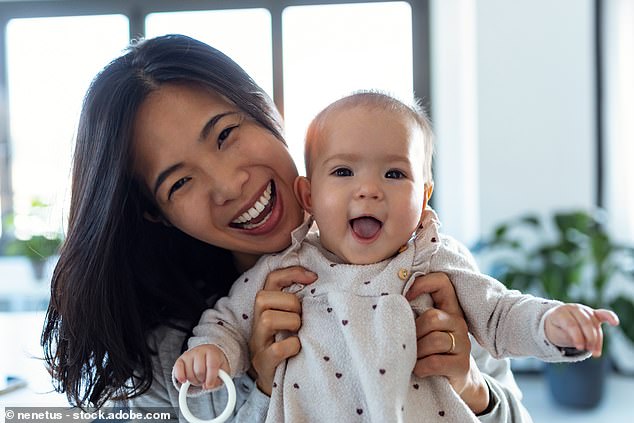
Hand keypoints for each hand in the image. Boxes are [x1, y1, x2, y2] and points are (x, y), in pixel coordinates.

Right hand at [174, 344, 228, 389]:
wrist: (208, 353)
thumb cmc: (216, 363)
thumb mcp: (223, 370)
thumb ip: (220, 379)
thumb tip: (207, 386)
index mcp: (212, 352)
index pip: (211, 365)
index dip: (211, 378)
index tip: (210, 385)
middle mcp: (200, 351)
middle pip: (199, 371)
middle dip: (202, 380)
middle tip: (205, 379)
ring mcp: (189, 354)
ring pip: (189, 374)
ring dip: (194, 381)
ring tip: (199, 377)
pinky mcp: (180, 360)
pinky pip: (177, 371)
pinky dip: (180, 378)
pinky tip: (185, 380)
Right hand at [248, 266, 317, 395]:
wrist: (277, 380)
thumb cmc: (289, 344)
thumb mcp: (292, 319)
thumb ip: (298, 302)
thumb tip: (317, 281)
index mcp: (266, 309)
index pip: (271, 279)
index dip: (291, 273)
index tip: (313, 278)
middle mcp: (258, 323)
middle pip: (263, 297)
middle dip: (290, 303)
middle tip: (302, 317)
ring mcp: (258, 343)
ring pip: (267, 319)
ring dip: (291, 322)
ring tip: (299, 332)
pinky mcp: (264, 363)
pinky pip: (277, 349)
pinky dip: (292, 347)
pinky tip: (298, 349)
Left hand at [405, 272, 488, 414]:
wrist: (450, 382)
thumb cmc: (428, 350)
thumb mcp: (422, 329)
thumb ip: (413, 314)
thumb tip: (386, 301)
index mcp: (448, 308)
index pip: (442, 282)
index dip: (423, 284)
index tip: (405, 297)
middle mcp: (459, 322)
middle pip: (433, 317)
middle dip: (415, 333)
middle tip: (408, 344)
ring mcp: (463, 344)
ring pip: (434, 340)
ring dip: (416, 352)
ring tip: (412, 358)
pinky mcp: (462, 365)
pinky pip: (434, 362)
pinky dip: (420, 367)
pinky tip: (418, 369)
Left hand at [544, 303, 618, 356]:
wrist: (556, 322)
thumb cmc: (557, 330)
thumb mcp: (557, 335)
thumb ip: (569, 336)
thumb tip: (584, 342)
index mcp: (561, 313)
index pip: (571, 324)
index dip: (576, 337)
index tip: (579, 348)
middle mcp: (573, 308)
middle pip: (585, 323)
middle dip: (589, 338)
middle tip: (589, 351)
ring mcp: (584, 310)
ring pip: (594, 324)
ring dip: (597, 339)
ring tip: (595, 353)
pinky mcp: (593, 314)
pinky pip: (603, 314)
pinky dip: (610, 317)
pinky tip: (615, 322)